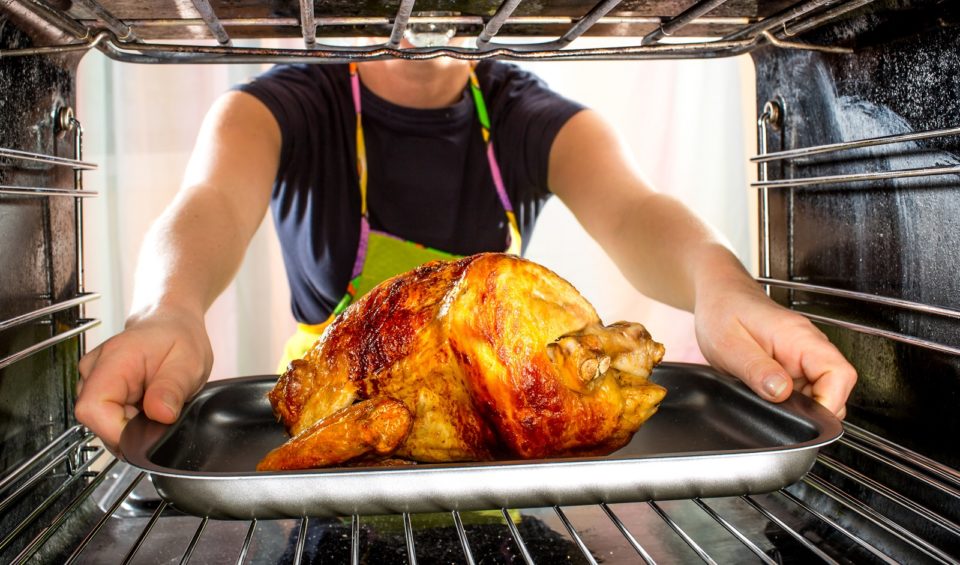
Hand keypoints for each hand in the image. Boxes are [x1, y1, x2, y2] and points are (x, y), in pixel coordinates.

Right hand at [76, 305, 212, 453]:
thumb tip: (161, 415)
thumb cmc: (179, 337)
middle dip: (130, 428)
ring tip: (154, 403)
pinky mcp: (98, 388)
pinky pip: (108, 417)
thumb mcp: (188, 363)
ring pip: (102, 422)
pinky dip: (129, 418)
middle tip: (159, 412)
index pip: (93, 409)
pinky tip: (145, 404)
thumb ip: (172, 389)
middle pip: (96, 420)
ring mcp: (93, 379)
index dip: (118, 431)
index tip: (147, 431)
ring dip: (130, 423)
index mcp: (114, 359)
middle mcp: (94, 369)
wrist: (173, 323)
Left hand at [694, 276, 856, 417]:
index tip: (804, 417)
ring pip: (822, 391)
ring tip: (770, 401)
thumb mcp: (729, 344)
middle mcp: (808, 346)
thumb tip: (781, 392)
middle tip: (781, 413)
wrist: (718, 297)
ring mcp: (802, 356)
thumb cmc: (722, 311)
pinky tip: (769, 397)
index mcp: (799, 337)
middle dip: (815, 409)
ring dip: (802, 405)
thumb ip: (756, 369)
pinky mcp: (793, 364)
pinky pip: (805, 389)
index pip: (839, 374)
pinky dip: (792, 401)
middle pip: (837, 387)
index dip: (829, 402)